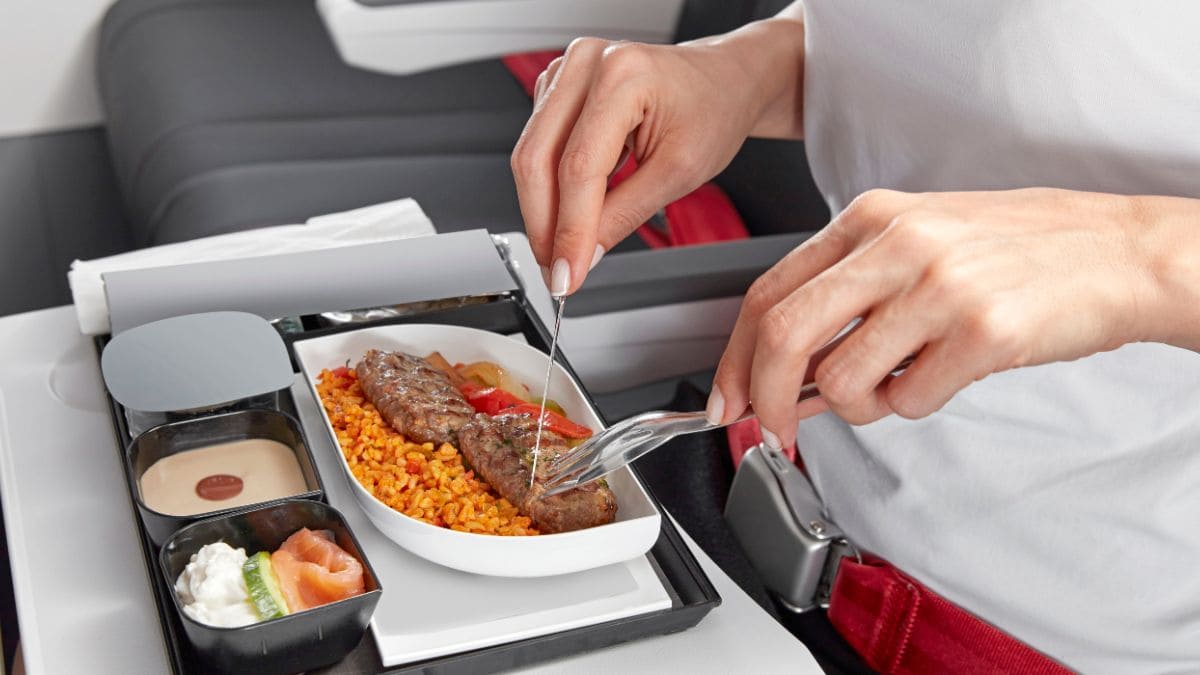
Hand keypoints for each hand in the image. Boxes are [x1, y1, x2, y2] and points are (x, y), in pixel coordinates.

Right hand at [510, 15, 805, 295]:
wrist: (722, 81)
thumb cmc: (713, 110)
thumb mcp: (680, 173)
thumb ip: (624, 215)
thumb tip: (582, 254)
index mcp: (624, 75)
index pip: (578, 167)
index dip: (568, 229)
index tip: (567, 275)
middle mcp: (587, 64)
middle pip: (538, 159)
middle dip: (544, 226)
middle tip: (556, 272)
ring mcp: (568, 72)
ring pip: (531, 156)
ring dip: (542, 211)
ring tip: (564, 250)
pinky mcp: (559, 88)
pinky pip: (538, 147)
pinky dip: (549, 189)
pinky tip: (569, 212)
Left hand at [706, 188, 1172, 448]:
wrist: (1118, 251)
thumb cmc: (1015, 250)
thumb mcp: (916, 247)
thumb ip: (845, 301)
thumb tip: (786, 376)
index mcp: (869, 219)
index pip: (767, 294)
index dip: (734, 359)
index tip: (728, 400)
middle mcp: (898, 244)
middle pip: (786, 336)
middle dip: (766, 400)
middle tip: (774, 431)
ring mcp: (941, 286)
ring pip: (845, 380)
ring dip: (858, 407)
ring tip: (898, 385)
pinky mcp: (984, 332)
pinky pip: (910, 401)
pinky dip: (914, 405)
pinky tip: (945, 375)